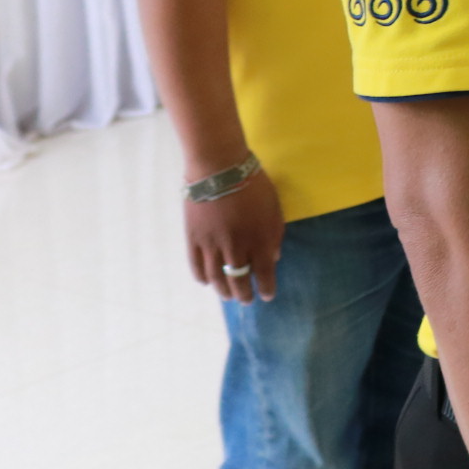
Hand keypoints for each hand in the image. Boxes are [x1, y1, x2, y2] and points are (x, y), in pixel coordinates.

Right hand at [184, 167, 284, 302]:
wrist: (219, 168)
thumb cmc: (253, 184)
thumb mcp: (274, 207)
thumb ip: (275, 234)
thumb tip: (274, 257)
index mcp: (260, 239)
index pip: (265, 273)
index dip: (267, 288)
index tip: (267, 295)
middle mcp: (236, 247)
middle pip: (239, 280)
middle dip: (244, 294)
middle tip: (246, 300)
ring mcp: (212, 245)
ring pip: (217, 278)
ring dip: (223, 291)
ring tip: (228, 296)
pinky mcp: (193, 239)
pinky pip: (197, 266)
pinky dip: (202, 278)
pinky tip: (207, 282)